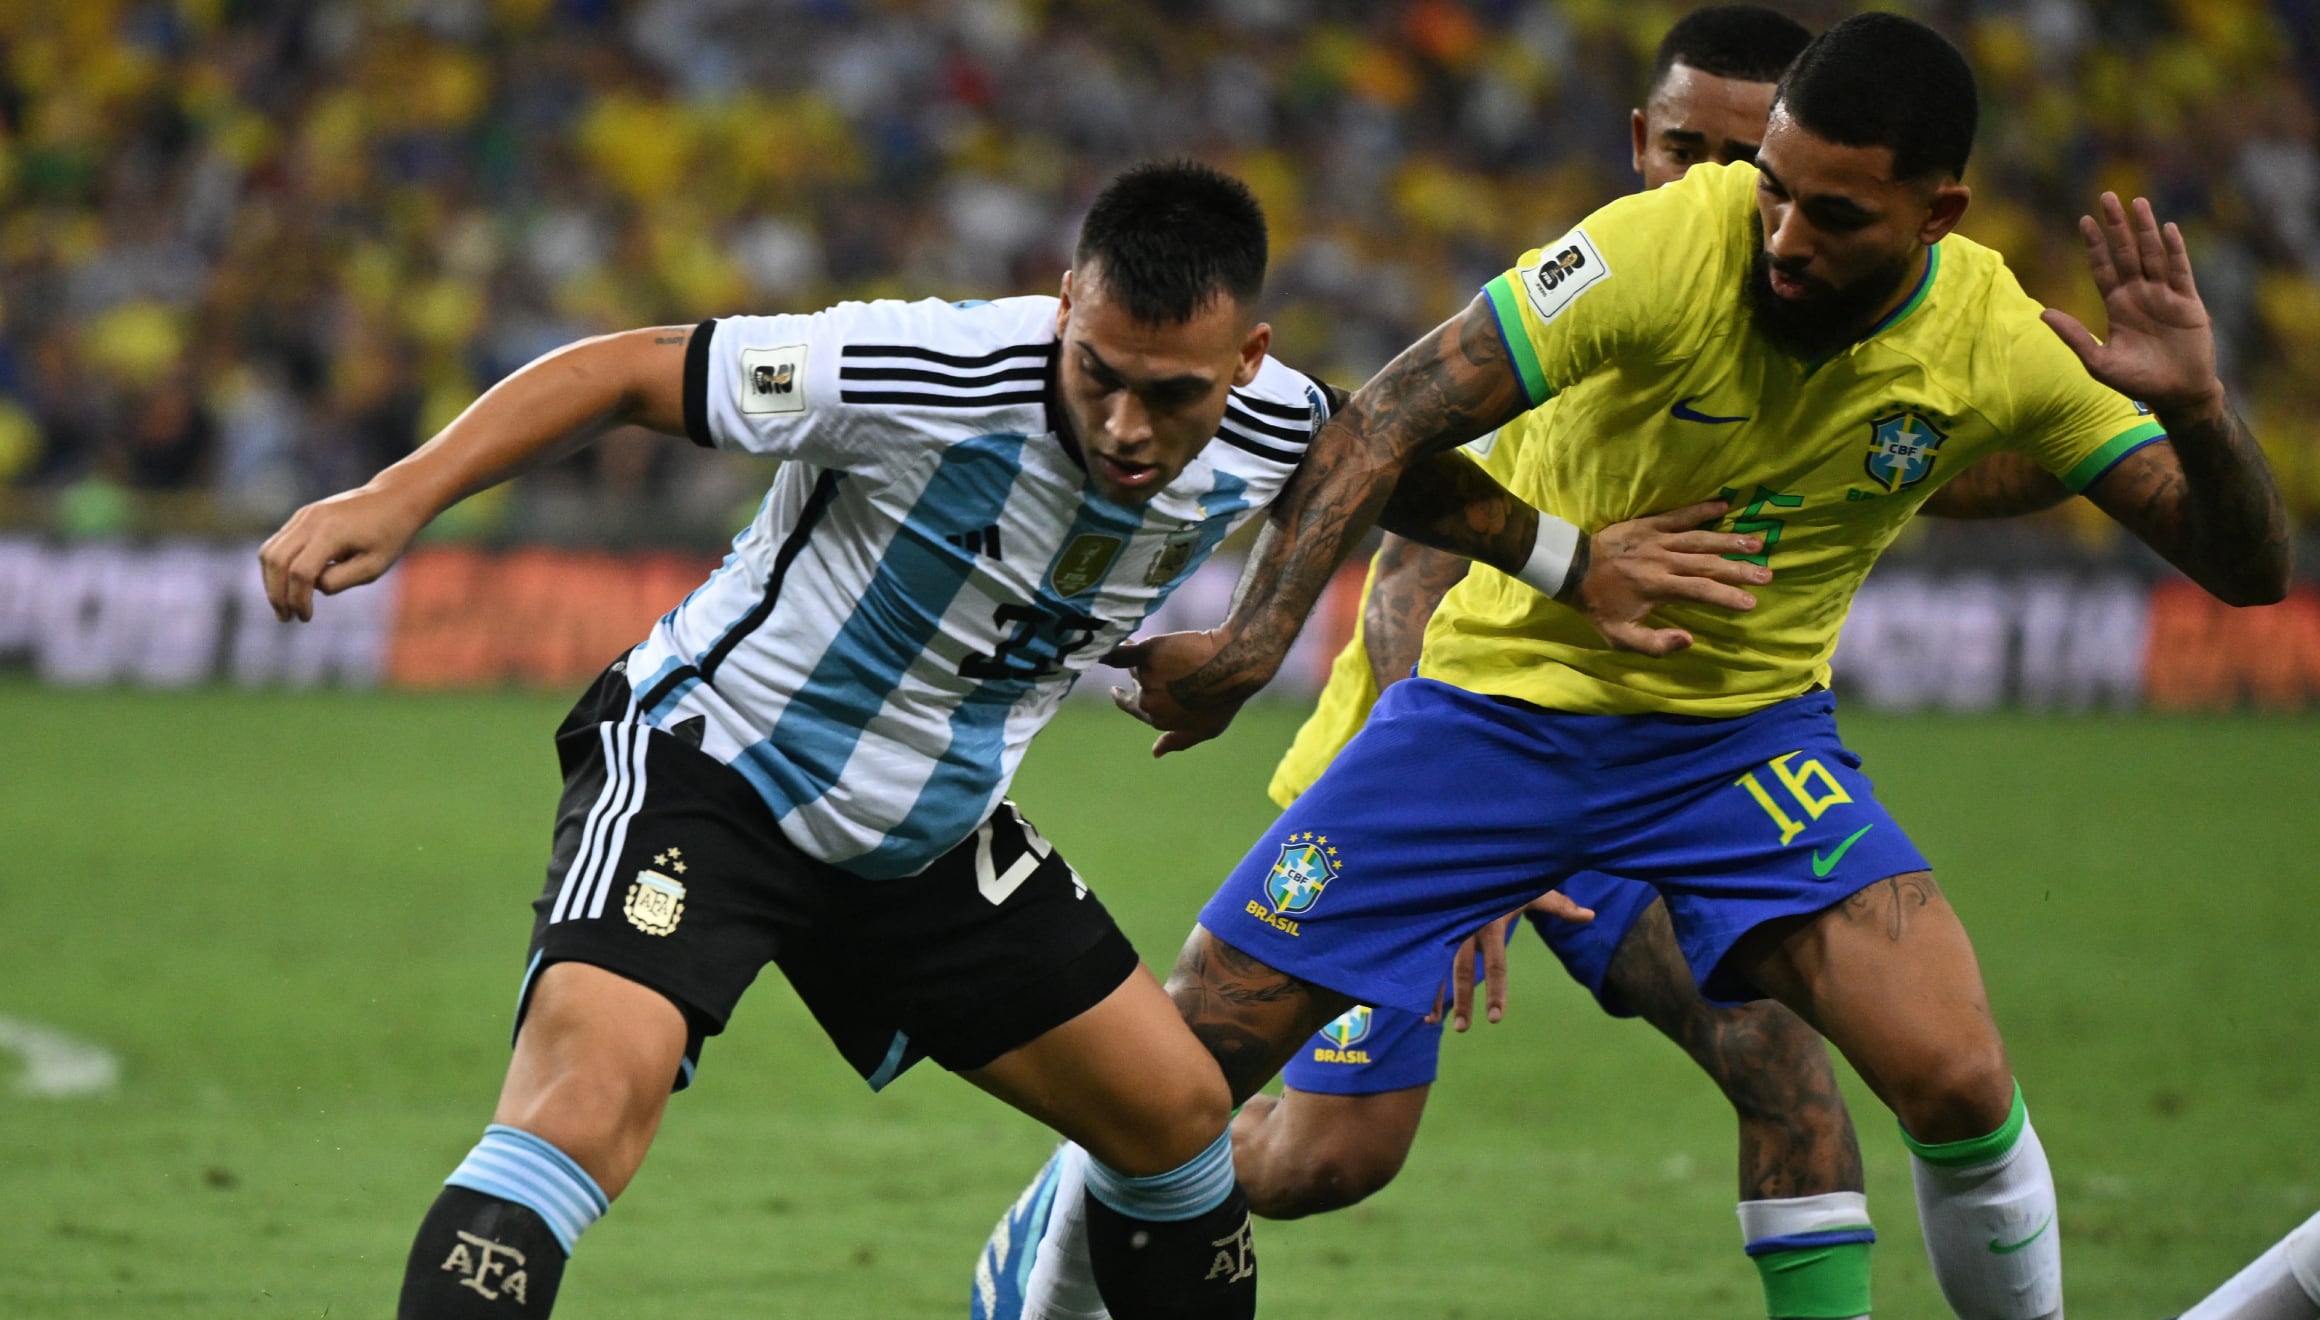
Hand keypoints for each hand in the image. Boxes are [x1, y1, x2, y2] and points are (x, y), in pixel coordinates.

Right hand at [258, 483, 431, 621]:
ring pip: (270, 551)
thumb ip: (340, 580)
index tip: (305, 618)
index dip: (298, 600)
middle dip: (276, 594)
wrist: (394, 497)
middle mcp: (311, 520)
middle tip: (285, 618)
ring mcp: (303, 515)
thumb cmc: (389, 535)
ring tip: (284, 606)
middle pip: (276, 561)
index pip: (300, 572)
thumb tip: (312, 586)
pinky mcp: (302, 516)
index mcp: (331, 532)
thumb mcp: (374, 566)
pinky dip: (277, 567)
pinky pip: (278, 543)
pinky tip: (289, 586)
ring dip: (271, 582)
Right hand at [1106, 630, 1244, 755]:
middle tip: (1158, 663)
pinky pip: (1120, 653)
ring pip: (1136, 664)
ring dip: (1138, 658)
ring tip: (1146, 646)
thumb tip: (1155, 752)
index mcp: (1159, 719)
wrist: (1231, 664)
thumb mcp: (1206, 729)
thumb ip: (1178, 740)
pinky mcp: (1147, 653)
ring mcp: (1146, 677)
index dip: (1125, 699)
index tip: (1117, 691)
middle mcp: (1148, 702)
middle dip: (1142, 675)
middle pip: (1137, 684)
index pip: (1135, 709)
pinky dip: (1112, 651)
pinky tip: (1108, 644)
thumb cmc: (1224, 698)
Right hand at [1426, 890, 1595, 1032]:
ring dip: (1435, 996)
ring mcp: (1446, 927)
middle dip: (1462, 1000)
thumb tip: (1590, 916)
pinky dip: (1421, 979)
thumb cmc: (1503, 873)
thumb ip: (1559, 905)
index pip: (1496, 964)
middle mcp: (1466, 927)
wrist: (1465, 854)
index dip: (1497, 991)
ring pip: (1438, 966)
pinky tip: (1419, 1002)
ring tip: (1432, 1023)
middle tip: (1463, 1029)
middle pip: (1463, 971)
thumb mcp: (1530, 888)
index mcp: (1491, 922)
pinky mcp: (1433, 926)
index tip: (1497, 1018)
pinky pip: (1425, 956)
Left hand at [1563, 500, 1765, 655]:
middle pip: (1708, 564)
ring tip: (1756, 542)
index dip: (1727, 597)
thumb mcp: (1619, 637)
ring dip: (1729, 540)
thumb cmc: (1599, 606)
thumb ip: (1655, 644)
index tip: (1751, 603)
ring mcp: (1657, 540)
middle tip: (1767, 573)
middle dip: (1739, 569)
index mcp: (1658, 588)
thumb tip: (1690, 640)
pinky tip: (1723, 504)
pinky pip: (1679, 515)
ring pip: (1699, 539)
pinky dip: (1701, 509)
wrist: (1571, 569)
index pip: (1701, 592)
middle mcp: (1663, 562)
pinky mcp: (1649, 524)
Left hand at [2042, 193, 2224, 420]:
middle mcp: (2140, 294)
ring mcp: (2164, 295)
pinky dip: (2175, 250)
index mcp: (2117, 305)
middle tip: (2106, 197)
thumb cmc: (2137, 381)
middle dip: (2116, 226)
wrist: (2177, 394)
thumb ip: (2074, 336)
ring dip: (2145, 229)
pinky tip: (2168, 229)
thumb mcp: (2099, 361)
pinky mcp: (2188, 302)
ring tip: (2136, 203)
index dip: (2094, 245)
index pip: (2103, 268)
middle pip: (2126, 252)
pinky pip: (2180, 271)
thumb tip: (2042, 313)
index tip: (2084, 220)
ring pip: (2152, 254)